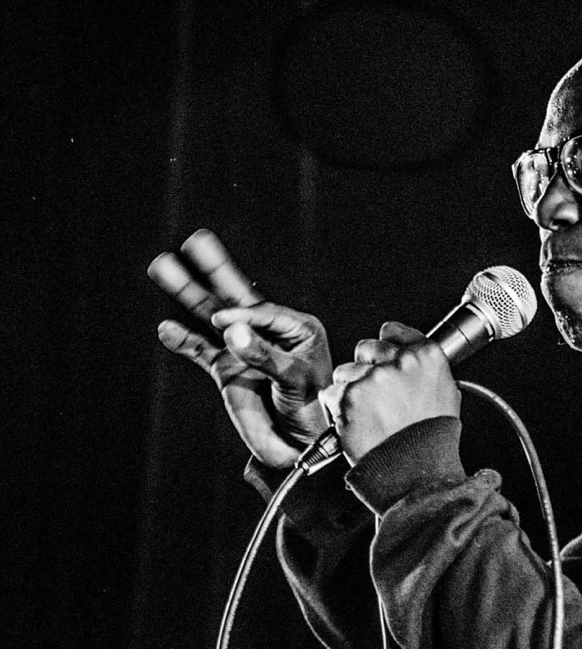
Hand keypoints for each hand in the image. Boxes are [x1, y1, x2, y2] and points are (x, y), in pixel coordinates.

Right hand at [149, 229, 331, 468]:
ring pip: (211, 316)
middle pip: (236, 295)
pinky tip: (166, 328)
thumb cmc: (313, 407)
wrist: (302, 444)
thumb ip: (263, 355)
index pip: (263, 312)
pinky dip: (183, 340)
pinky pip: (200, 350)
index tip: (222, 322)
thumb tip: (230, 329)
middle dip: (214, 269)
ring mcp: (244, 349)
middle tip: (196, 240)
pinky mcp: (227, 370)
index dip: (241, 315)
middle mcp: (268, 332)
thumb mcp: (294, 378)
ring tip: (164, 265)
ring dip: (189, 293)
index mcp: (297, 328)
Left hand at [320, 322, 460, 465]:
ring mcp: (374, 377)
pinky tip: (354, 421)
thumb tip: (411, 359)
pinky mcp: (350, 396)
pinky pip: (332, 393)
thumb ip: (426, 370)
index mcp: (427, 356)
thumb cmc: (432, 438)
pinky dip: (338, 407)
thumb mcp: (446, 394)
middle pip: (366, 348)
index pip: (393, 331)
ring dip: (350, 388)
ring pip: (346, 371)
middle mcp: (400, 362)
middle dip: (366, 367)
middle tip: (375, 393)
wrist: (415, 469)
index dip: (385, 344)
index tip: (382, 356)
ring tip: (366, 412)